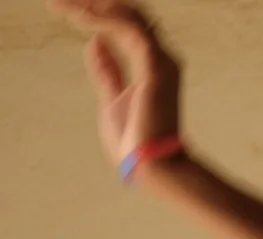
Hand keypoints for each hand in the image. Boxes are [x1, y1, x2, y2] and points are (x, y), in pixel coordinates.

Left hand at [50, 0, 183, 166]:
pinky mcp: (155, 65)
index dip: (101, 16)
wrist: (153, 163)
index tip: (71, 10)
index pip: (129, 30)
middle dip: (99, 4)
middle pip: (131, 17)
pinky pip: (128, 29)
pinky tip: (80, 16)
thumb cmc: (136, 139)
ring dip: (95, 7)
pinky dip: (103, 19)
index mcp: (154, 69)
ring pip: (129, 18)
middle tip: (65, 1)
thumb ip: (106, 71)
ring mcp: (162, 62)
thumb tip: (95, 43)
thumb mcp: (111, 98)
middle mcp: (162, 60)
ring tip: (65, 4)